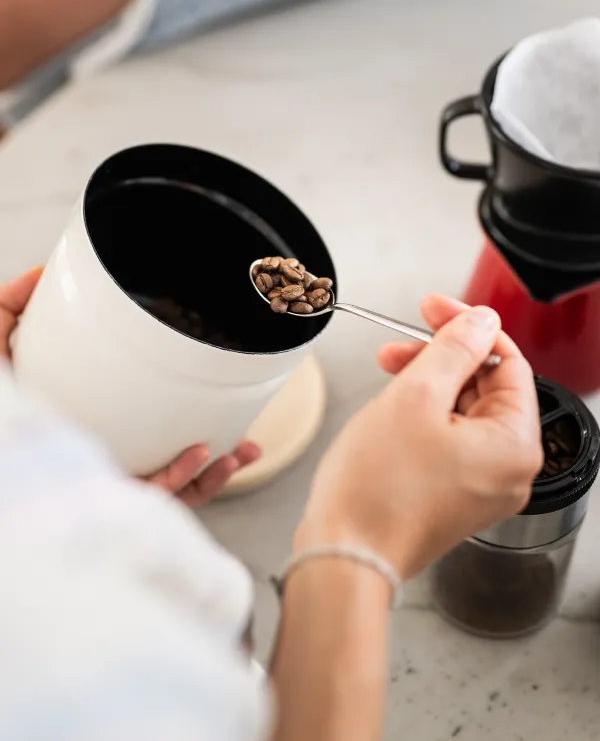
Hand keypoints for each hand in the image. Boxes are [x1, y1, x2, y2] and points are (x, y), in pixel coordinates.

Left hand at [0, 269, 259, 505]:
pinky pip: (152, 499)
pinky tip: (202, 454)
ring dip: (212, 474)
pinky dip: (183, 478)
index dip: (178, 421)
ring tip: (241, 450)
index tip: (208, 398)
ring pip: (170, 491)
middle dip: (213, 461)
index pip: (140, 431)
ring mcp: (100, 485)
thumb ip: (11, 303)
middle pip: (166, 469)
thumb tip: (43, 272)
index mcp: (84, 430)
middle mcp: (95, 461)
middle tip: (245, 441)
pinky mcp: (100, 504)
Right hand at [297, 296, 541, 579]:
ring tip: (387, 373)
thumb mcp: (416, 395)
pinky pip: (450, 439)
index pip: (508, 363)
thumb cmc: (377, 489)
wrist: (345, 556)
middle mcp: (509, 470)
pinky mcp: (454, 495)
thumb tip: (482, 321)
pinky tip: (393, 407)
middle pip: (486, 387)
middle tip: (398, 344)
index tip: (433, 308)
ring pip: (464, 412)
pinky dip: (424, 415)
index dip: (468, 327)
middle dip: (441, 357)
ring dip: (428, 383)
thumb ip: (454, 348)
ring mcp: (482, 486)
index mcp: (515, 444)